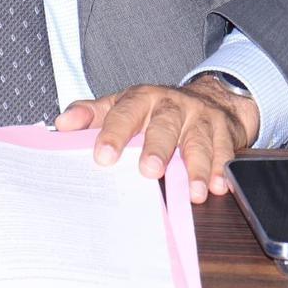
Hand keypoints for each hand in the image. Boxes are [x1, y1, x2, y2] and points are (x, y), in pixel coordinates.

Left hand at [55, 76, 259, 202]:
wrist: (211, 97)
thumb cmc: (157, 108)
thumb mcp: (123, 105)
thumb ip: (93, 114)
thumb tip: (62, 124)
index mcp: (142, 98)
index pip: (124, 113)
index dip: (113, 133)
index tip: (102, 156)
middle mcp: (171, 105)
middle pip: (163, 125)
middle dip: (157, 147)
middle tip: (149, 170)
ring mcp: (199, 118)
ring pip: (197, 140)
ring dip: (195, 166)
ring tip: (192, 191)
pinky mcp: (224, 132)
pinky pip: (224, 151)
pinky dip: (222, 169)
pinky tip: (218, 185)